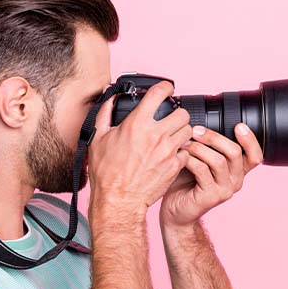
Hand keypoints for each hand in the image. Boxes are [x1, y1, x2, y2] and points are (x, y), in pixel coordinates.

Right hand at [86, 81, 193, 213]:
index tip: (167, 89)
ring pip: (189, 130)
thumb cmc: (107, 173)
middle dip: (177, 113)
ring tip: (173, 136)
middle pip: (182, 113)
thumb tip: (110, 97)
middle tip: (171, 118)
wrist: (119, 201)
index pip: (160, 93)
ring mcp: (168, 151)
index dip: (166, 87)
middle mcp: (156, 134)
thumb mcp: (98, 139)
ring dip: (181, 131)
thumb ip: (105, 113)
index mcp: (137, 123)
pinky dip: (182, 151)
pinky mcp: (175, 166)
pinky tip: (172, 154)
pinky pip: (187, 151)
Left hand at [159, 123, 263, 227]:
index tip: (239, 126)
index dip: (250, 140)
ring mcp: (225, 190)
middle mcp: (236, 181)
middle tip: (195, 130)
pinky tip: (181, 156)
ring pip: (218, 160)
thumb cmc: (186, 182)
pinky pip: (202, 170)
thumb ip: (209, 147)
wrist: (175, 210)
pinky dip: (190, 159)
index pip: (255, 156)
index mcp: (238, 171)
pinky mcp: (211, 197)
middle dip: (214, 137)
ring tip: (184, 143)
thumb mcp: (201, 161)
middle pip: (234, 152)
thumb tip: (203, 123)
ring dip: (199, 148)